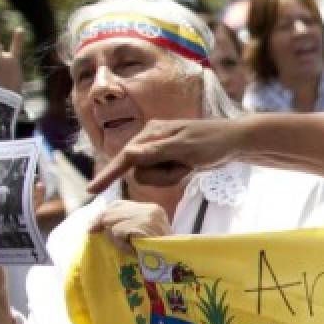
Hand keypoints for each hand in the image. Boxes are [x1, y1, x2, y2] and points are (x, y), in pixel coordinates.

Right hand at [88, 118, 240, 193]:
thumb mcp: (185, 147)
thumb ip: (157, 152)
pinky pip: (162, 177)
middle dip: (161, 175)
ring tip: (188, 165)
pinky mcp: (167, 161)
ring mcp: (159, 152)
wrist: (232, 142)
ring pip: (150, 177)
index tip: (91, 190)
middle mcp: (150, 141)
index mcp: (151, 133)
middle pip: (139, 171)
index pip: (125, 156)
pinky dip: (175, 177)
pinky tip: (188, 168)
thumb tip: (130, 154)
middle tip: (184, 165)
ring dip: (170, 176)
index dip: (109, 174)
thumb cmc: (211, 142)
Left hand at [90, 200, 171, 253]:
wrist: (175, 263)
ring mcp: (148, 216)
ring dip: (115, 237)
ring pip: (113, 221)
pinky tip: (131, 249)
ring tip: (128, 247)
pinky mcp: (143, 226)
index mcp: (152, 208)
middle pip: (112, 211)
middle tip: (107, 237)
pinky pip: (117, 231)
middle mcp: (151, 209)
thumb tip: (97, 224)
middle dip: (105, 225)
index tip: (94, 228)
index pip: (118, 205)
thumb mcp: (141, 235)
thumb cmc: (157, 253)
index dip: (104, 216)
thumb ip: (126, 224)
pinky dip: (120, 242)